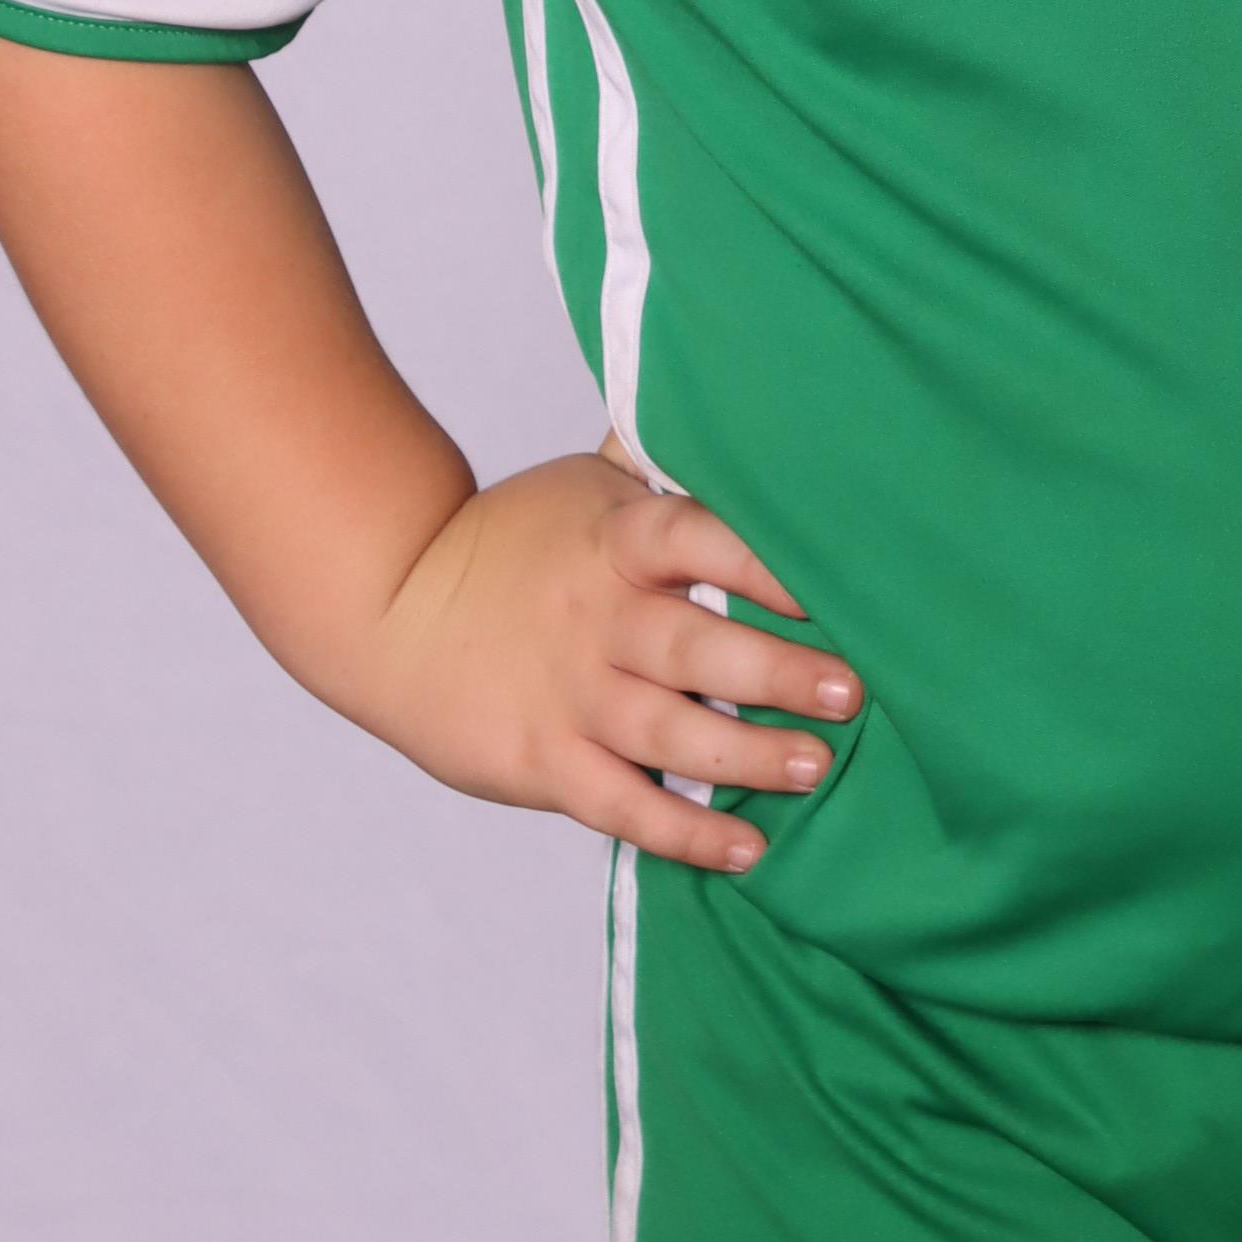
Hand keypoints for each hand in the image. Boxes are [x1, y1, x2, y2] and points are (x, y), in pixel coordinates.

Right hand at [349, 447, 860, 874]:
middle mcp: (596, 617)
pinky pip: (619, 806)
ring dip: (745, 754)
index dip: (757, 559)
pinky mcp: (541, 762)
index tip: (825, 584)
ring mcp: (568, 694)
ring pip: (666, 732)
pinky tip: (745, 849)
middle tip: (852, 693)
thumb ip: (660, 459)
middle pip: (692, 645)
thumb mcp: (584, 486)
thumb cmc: (510, 540)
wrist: (388, 608)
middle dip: (776, 671)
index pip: (692, 537)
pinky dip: (681, 832)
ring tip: (816, 767)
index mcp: (615, 541)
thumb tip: (730, 393)